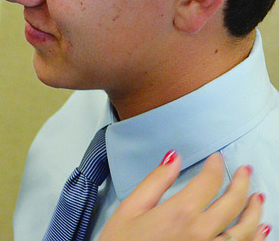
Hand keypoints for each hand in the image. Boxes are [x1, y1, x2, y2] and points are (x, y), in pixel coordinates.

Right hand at [99, 151, 269, 240]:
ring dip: (255, 210)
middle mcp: (201, 232)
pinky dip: (256, 237)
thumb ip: (155, 182)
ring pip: (246, 228)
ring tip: (258, 197)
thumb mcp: (130, 208)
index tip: (217, 160)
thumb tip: (172, 159)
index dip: (216, 167)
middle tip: (245, 172)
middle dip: (242, 182)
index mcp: (180, 213)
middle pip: (233, 202)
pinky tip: (262, 230)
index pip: (209, 182)